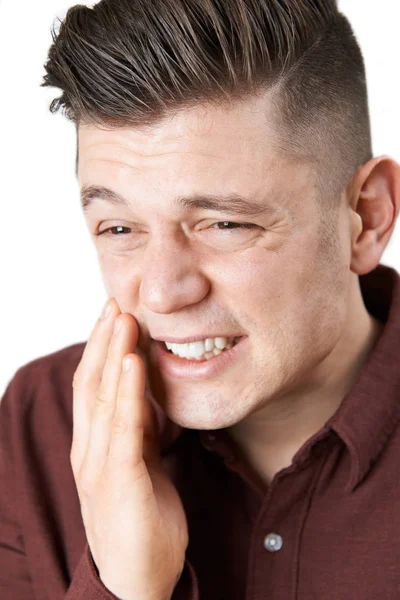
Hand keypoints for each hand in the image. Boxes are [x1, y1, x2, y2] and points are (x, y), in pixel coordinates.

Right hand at [71, 298, 188, 599]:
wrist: (137, 580)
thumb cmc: (141, 519)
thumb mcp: (141, 463)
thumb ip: (139, 429)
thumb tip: (148, 394)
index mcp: (94, 444)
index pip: (93, 386)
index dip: (101, 348)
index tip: (114, 314)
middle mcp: (89, 449)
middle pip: (92, 384)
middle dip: (103, 341)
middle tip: (115, 303)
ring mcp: (100, 465)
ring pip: (103, 399)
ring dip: (113, 355)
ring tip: (123, 320)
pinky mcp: (120, 481)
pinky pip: (124, 429)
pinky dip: (128, 394)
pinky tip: (134, 365)